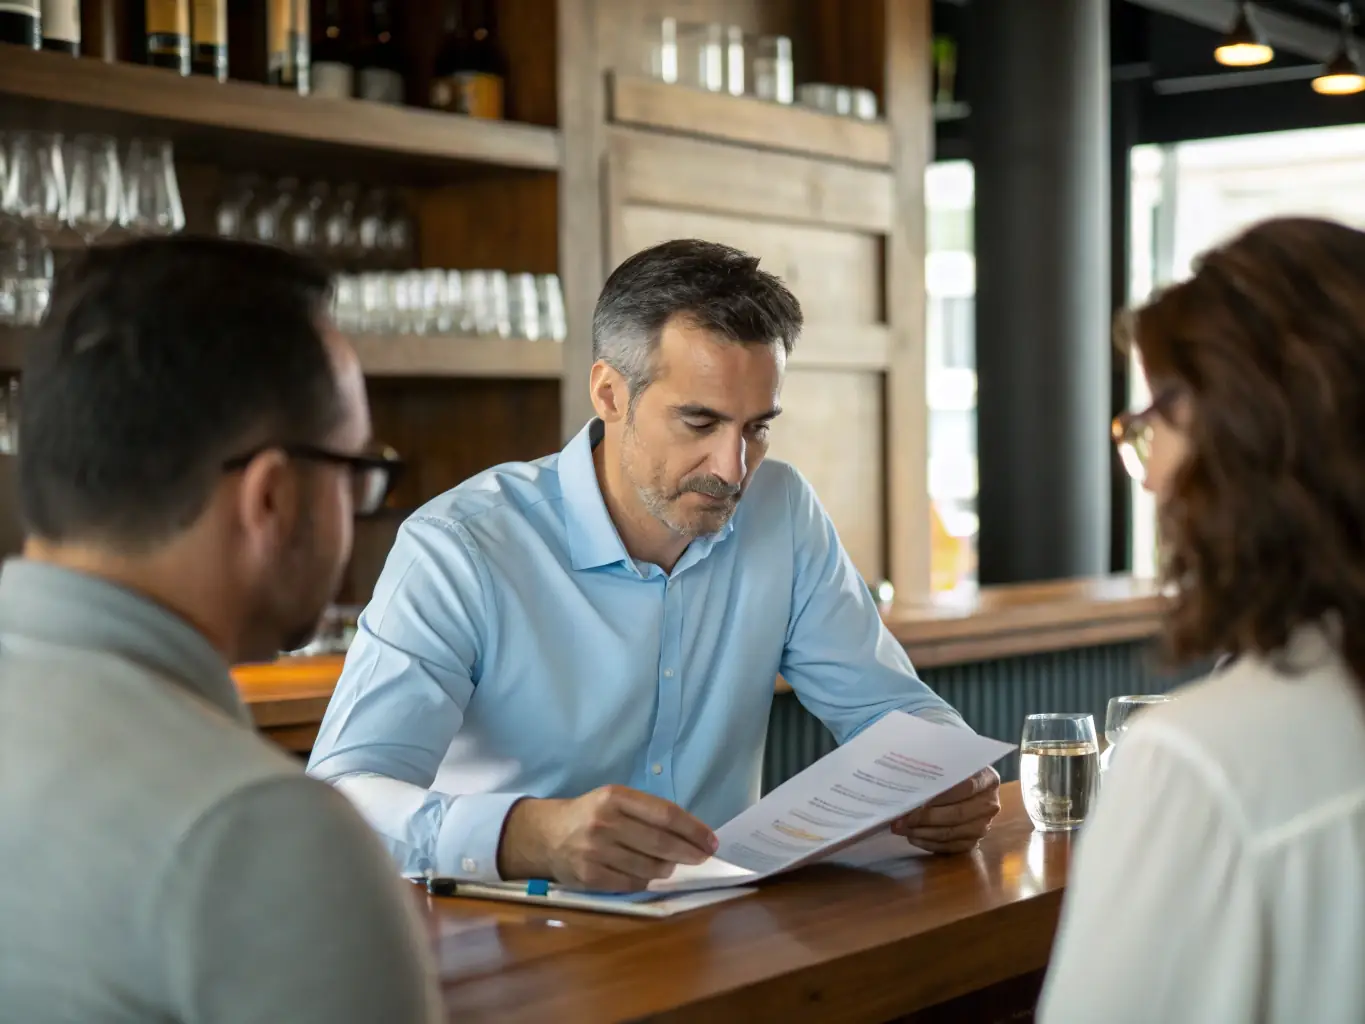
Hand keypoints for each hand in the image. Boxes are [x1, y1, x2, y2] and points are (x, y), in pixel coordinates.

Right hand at [497, 786, 717, 891]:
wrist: (547, 835)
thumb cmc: (591, 814)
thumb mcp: (615, 800)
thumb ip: (648, 812)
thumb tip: (691, 835)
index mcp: (614, 797)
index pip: (665, 814)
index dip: (693, 829)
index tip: (711, 840)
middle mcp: (605, 822)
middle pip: (661, 842)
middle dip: (689, 852)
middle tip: (703, 856)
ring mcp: (595, 852)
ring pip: (650, 867)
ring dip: (668, 868)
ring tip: (671, 864)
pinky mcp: (590, 877)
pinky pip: (632, 883)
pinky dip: (646, 880)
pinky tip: (648, 874)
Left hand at [890, 767, 1000, 853]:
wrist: (966, 784)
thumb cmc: (952, 770)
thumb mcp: (949, 762)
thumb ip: (937, 769)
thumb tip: (908, 781)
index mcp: (988, 780)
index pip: (965, 787)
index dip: (939, 795)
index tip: (914, 799)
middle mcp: (990, 804)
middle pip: (957, 814)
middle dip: (925, 817)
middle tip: (901, 818)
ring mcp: (983, 825)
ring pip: (951, 833)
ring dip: (923, 832)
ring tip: (901, 828)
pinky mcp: (973, 842)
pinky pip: (950, 847)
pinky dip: (929, 843)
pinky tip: (912, 837)